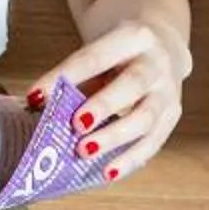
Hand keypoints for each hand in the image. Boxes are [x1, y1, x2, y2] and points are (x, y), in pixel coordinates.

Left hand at [25, 21, 184, 182]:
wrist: (163, 46)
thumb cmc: (120, 54)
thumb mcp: (100, 52)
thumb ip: (75, 77)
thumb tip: (37, 107)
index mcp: (133, 37)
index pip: (95, 57)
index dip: (65, 77)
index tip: (36, 97)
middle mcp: (156, 62)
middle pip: (133, 84)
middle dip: (104, 106)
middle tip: (76, 125)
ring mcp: (169, 91)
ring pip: (146, 118)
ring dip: (115, 138)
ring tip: (86, 152)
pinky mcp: (172, 116)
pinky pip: (154, 141)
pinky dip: (130, 159)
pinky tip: (108, 172)